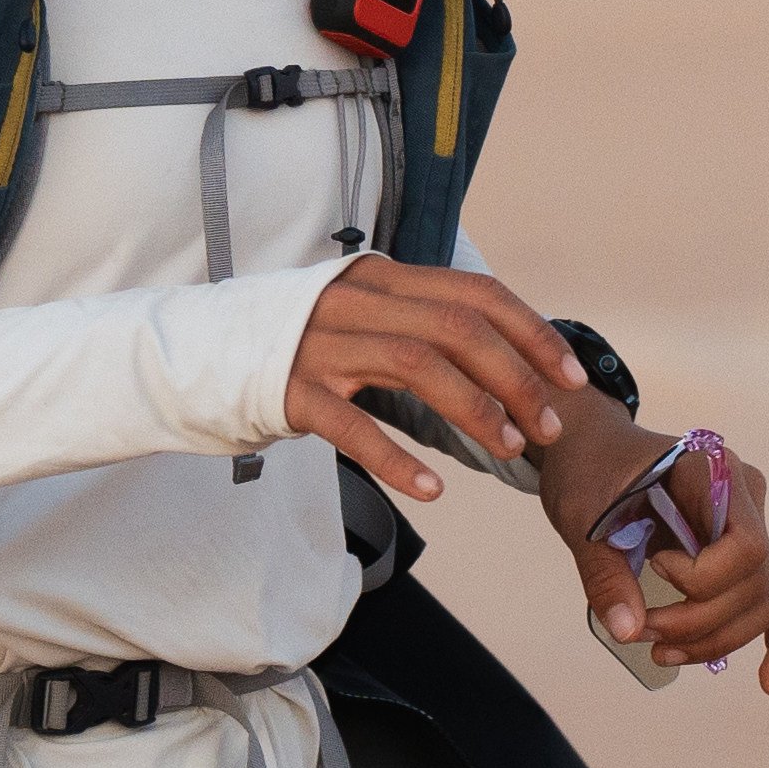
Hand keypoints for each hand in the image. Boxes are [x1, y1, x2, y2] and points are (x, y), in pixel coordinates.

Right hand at [285, 257, 583, 502]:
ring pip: (417, 366)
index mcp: (383, 278)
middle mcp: (355, 300)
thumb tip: (500, 358)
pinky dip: (396, 458)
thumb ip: (420, 326)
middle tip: (545, 427)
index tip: (569, 377)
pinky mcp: (290, 390)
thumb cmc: (296, 344)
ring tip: (505, 450)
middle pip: (458, 329)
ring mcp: (320, 343)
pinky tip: (431, 489)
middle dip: (516, 378)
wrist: (199, 355)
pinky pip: (353, 425)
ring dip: (473, 409)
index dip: (531, 333)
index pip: (476, 294)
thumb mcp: (364, 318)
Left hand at [544, 422, 768, 695]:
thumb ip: (605, 572)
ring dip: (716, 640)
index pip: (747, 543)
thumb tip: (629, 632)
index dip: (705, 576)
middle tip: (640, 630)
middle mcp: (745, 498)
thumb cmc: (590, 472)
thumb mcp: (582, 515)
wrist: (591, 452)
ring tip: (660, 652)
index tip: (655, 566)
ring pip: (764, 603)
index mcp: (715, 471)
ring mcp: (752, 530)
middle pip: (756, 581)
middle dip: (698, 621)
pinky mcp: (743, 562)